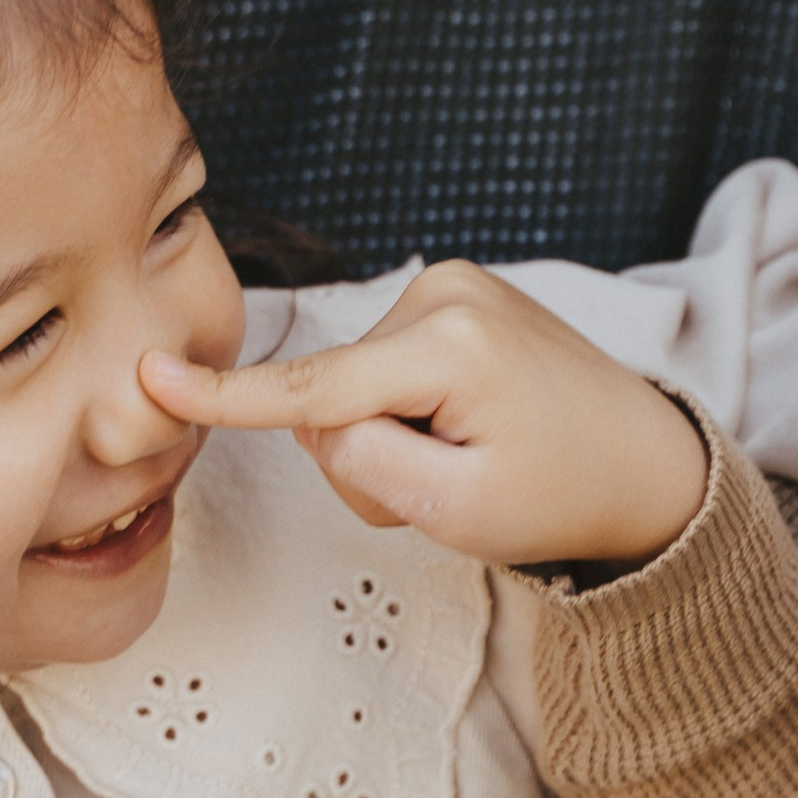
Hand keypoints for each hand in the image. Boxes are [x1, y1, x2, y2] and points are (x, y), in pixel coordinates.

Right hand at [142, 263, 710, 568]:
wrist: (647, 464)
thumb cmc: (565, 497)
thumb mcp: (461, 511)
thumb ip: (367, 466)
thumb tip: (312, 419)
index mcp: (452, 348)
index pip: (315, 388)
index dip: (226, 396)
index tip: (151, 376)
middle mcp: (447, 294)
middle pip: (334, 399)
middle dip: (372, 458)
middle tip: (453, 484)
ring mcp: (453, 286)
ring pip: (355, 387)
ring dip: (392, 438)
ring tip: (472, 453)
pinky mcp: (454, 294)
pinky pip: (384, 366)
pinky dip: (409, 409)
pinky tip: (471, 424)